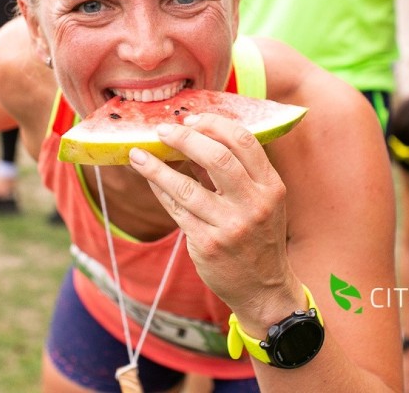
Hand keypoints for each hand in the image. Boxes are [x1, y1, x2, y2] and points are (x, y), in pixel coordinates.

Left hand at [127, 113, 297, 320]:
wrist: (265, 290)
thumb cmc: (259, 237)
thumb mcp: (264, 202)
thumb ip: (238, 172)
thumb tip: (196, 136)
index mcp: (271, 187)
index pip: (243, 141)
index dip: (213, 124)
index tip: (192, 118)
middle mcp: (254, 204)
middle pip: (216, 157)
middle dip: (184, 138)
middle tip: (163, 130)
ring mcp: (230, 226)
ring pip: (186, 186)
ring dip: (156, 166)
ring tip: (138, 153)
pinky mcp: (207, 245)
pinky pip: (176, 210)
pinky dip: (159, 189)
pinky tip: (148, 177)